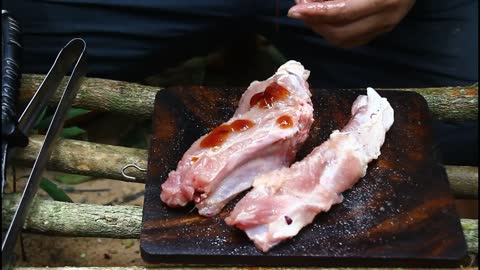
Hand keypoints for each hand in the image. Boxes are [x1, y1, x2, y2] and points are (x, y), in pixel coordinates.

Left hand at [288, 0, 415, 47]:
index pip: (341, 12)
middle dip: (314, 22)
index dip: (314, 12)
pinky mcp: (384, 29)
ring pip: (344, 40)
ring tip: (309, 12)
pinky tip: (323, 18)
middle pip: (340, 33)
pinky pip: (353, 40)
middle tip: (300, 7)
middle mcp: (386, 15)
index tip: (294, 8)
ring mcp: (387, 25)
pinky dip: (333, 31)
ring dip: (321, 29)